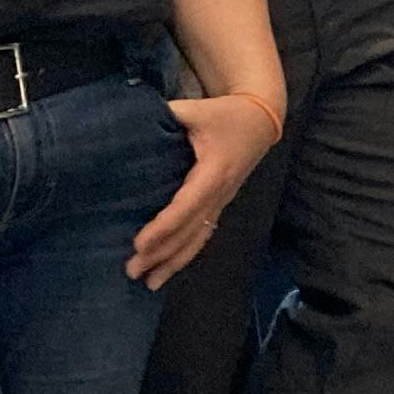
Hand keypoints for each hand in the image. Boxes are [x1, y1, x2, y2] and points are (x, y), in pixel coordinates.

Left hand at [129, 90, 283, 286]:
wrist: (260, 122)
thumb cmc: (226, 115)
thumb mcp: (197, 110)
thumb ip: (168, 115)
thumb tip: (132, 122)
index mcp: (213, 172)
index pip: (186, 205)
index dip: (163, 227)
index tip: (139, 243)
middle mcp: (219, 193)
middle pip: (190, 231)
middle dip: (162, 254)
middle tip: (132, 271)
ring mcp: (222, 202)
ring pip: (198, 239)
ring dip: (173, 263)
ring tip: (149, 283)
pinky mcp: (220, 205)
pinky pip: (203, 235)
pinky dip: (185, 256)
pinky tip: (169, 270)